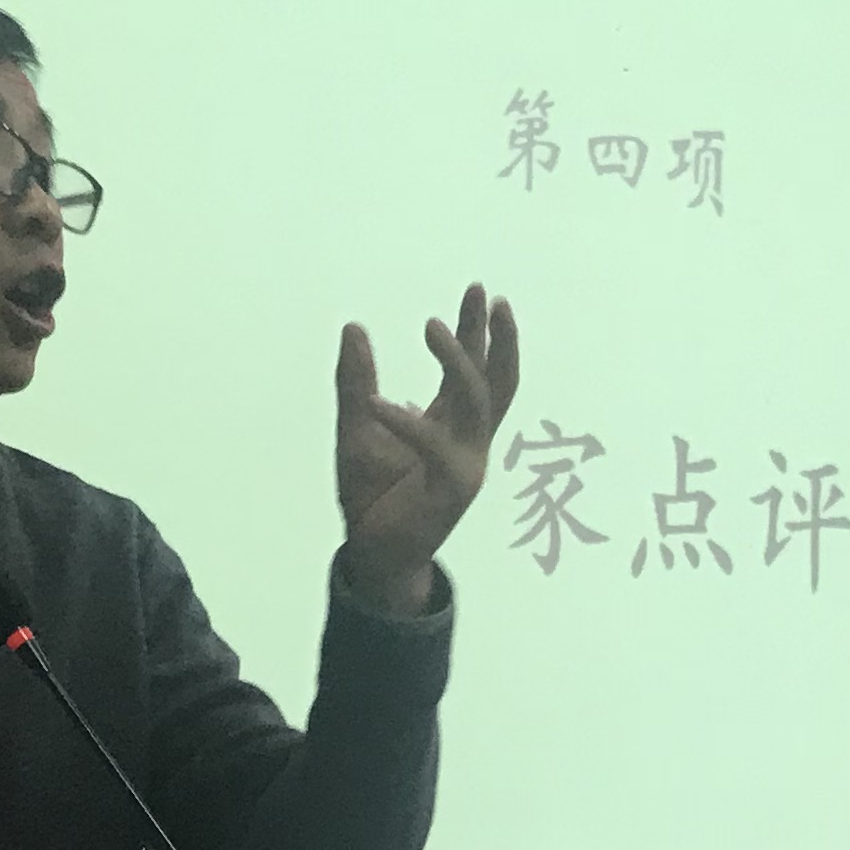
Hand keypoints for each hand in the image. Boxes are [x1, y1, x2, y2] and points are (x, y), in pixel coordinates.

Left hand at [334, 284, 519, 616]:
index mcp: (452, 427)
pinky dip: (405, 422)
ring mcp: (465, 465)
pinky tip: (377, 403)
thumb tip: (354, 327)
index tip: (480, 292)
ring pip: (475, 403)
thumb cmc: (370, 497)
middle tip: (486, 294)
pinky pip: (432, 446)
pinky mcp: (449, 490)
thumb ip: (355, 381)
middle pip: (496, 381)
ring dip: (457, 362)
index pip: (474, 371)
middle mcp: (467, 442)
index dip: (478, 332)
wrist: (374, 557)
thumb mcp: (355, 428)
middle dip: (495, 338)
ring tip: (430, 324)